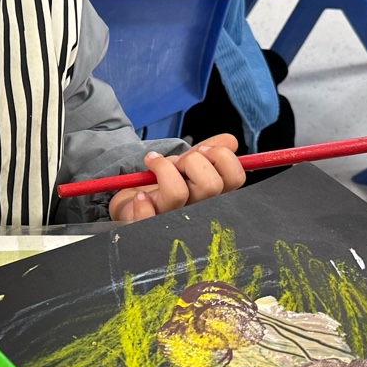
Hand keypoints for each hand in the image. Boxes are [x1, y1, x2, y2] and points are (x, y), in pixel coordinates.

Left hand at [107, 135, 245, 221]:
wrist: (131, 201)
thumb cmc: (161, 184)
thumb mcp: (185, 163)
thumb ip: (207, 150)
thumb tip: (230, 140)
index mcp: (211, 194)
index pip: (235, 178)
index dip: (222, 157)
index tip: (203, 150)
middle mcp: (196, 209)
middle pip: (211, 186)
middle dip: (192, 161)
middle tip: (177, 161)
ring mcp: (171, 220)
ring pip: (178, 193)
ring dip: (164, 169)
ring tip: (153, 166)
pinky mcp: (146, 226)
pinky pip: (148, 216)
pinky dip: (142, 201)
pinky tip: (139, 195)